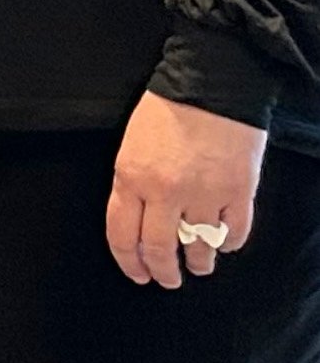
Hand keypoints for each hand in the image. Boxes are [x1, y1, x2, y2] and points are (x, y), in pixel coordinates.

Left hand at [107, 92, 267, 289]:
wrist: (211, 82)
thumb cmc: (166, 109)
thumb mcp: (131, 146)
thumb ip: (133, 184)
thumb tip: (140, 219)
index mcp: (131, 179)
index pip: (122, 235)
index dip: (129, 262)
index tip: (138, 274)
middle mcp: (166, 193)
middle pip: (160, 249)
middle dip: (163, 271)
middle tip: (168, 280)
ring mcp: (205, 194)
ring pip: (200, 246)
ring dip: (199, 263)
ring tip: (200, 267)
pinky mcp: (239, 191)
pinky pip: (236, 232)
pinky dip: (230, 244)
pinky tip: (225, 245)